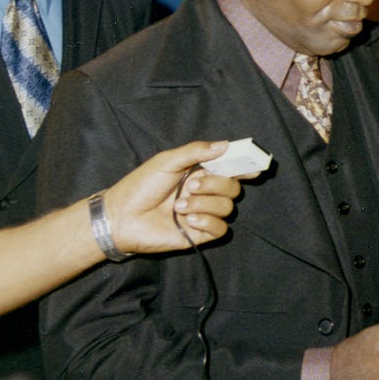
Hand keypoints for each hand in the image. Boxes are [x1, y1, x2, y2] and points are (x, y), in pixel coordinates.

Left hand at [102, 141, 243, 254]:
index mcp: (200, 173)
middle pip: (233, 187)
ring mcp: (204, 214)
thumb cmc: (140, 186)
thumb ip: (196, 151)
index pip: (230, 169)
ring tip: (179, 206)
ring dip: (204, 204)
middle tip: (191, 186)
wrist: (122, 217)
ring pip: (228, 207)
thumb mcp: (166, 161)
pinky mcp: (200, 234)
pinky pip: (221, 229)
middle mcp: (205, 193)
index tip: (256, 165)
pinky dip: (208, 222)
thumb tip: (225, 145)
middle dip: (216, 185)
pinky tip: (188, 220)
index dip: (245, 166)